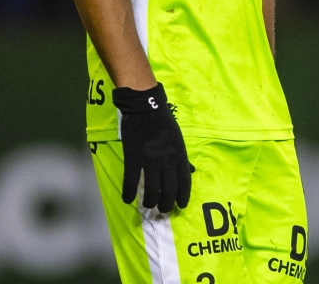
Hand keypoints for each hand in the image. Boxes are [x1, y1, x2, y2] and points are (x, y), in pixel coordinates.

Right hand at [113, 83, 192, 212]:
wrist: (145, 107)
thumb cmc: (164, 122)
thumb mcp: (179, 139)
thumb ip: (184, 157)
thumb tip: (191, 171)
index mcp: (180, 155)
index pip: (185, 182)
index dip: (183, 197)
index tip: (180, 206)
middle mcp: (168, 161)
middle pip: (169, 190)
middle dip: (166, 204)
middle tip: (162, 209)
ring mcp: (151, 161)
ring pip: (152, 190)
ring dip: (150, 202)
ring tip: (147, 206)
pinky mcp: (134, 159)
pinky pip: (132, 181)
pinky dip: (129, 193)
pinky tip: (127, 199)